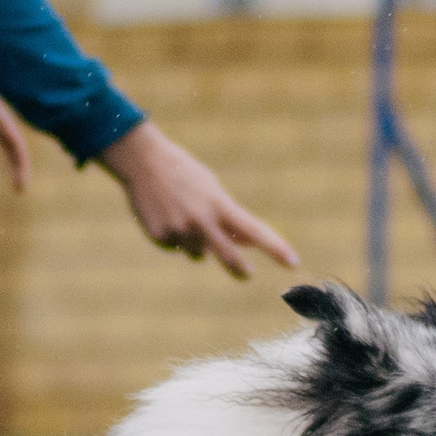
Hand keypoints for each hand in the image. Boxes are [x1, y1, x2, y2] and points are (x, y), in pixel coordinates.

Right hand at [98, 121, 298, 278]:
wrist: (142, 161)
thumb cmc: (184, 173)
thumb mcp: (211, 190)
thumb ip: (228, 217)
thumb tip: (248, 243)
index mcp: (219, 204)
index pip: (253, 230)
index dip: (275, 248)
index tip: (293, 262)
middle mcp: (201, 220)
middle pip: (228, 256)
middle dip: (239, 269)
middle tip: (248, 274)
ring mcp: (179, 230)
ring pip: (197, 253)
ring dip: (197, 243)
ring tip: (182, 214)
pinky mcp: (160, 236)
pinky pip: (175, 247)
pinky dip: (174, 237)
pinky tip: (164, 215)